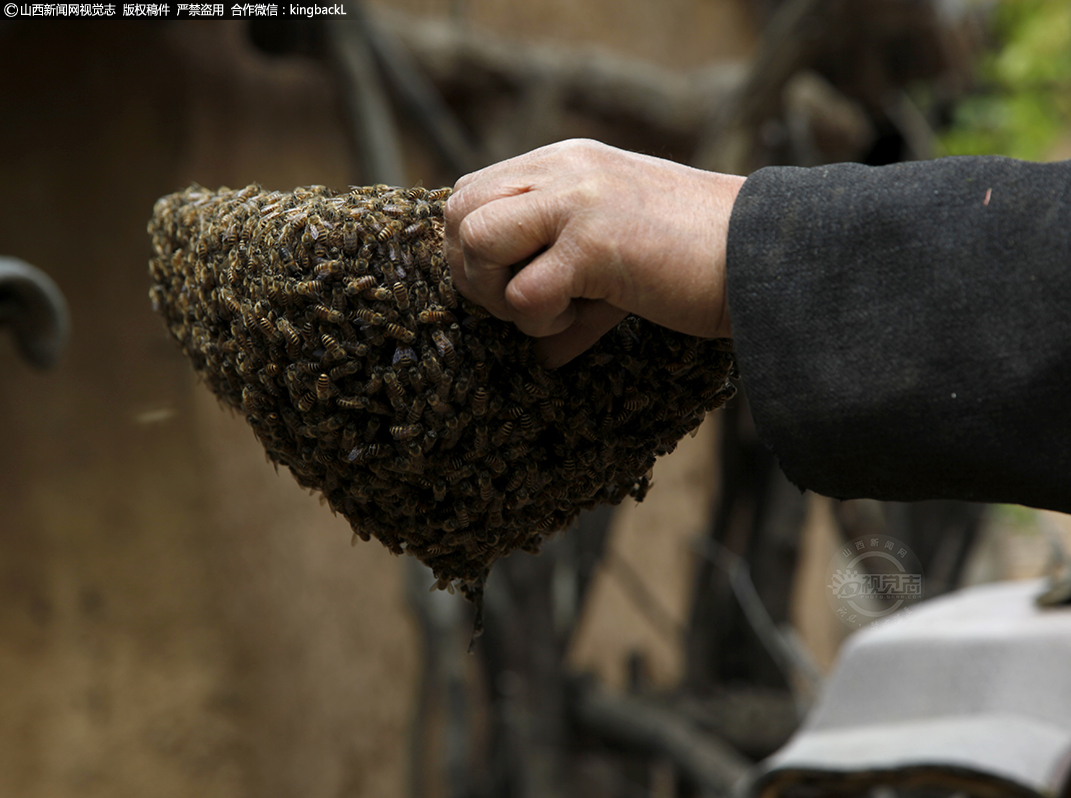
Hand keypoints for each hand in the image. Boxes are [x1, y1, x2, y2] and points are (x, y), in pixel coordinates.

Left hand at [444, 139, 744, 366]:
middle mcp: (563, 170)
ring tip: (548, 309)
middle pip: (458, 213)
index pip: (471, 194)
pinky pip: (522, 293)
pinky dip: (540, 323)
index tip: (512, 284)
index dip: (473, 250)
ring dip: (496, 292)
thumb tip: (543, 354)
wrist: (768, 254)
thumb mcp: (619, 253)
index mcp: (564, 162)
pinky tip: (582, 320)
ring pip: (476, 240)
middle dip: (473, 272)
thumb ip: (569, 285)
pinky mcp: (595, 244)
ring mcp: (577, 201)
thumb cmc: (697, 259)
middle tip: (520, 302)